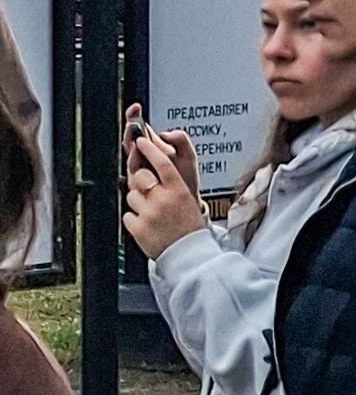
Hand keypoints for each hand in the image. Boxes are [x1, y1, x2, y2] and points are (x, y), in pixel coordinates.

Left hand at [123, 128, 208, 258]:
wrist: (188, 254)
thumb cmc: (188, 227)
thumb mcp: (187, 200)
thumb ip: (169, 183)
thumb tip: (149, 167)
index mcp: (179, 190)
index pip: (162, 163)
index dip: (149, 149)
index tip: (140, 141)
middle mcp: (164, 200)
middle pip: (139, 176)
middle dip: (139, 180)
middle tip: (148, 191)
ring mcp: (149, 213)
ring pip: (130, 196)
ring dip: (137, 202)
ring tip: (151, 214)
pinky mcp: (137, 227)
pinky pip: (127, 215)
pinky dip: (134, 219)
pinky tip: (147, 226)